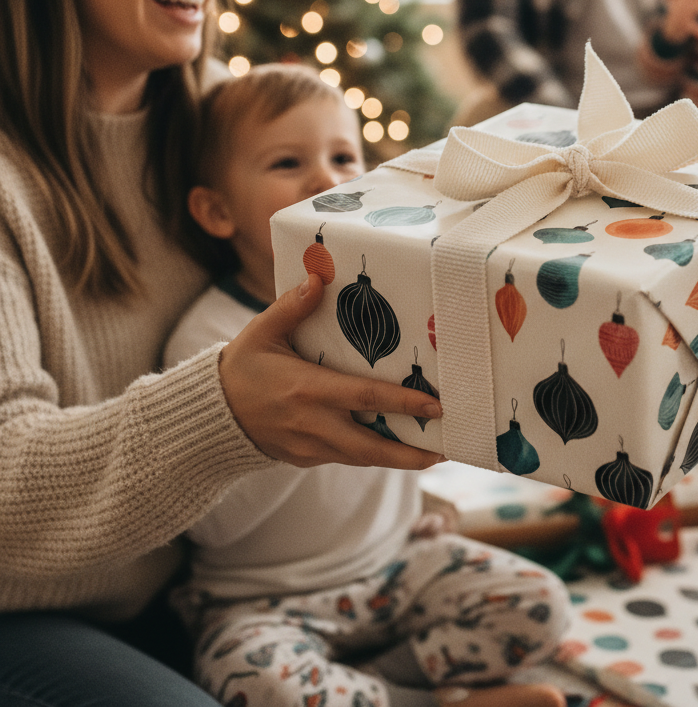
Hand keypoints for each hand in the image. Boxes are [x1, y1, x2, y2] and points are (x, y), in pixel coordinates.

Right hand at [218, 274, 444, 469]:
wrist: (210, 417)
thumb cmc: (241, 368)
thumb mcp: (261, 332)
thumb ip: (291, 307)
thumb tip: (317, 278)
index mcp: (307, 390)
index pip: (365, 399)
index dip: (402, 403)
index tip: (435, 406)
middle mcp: (313, 424)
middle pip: (371, 448)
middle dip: (411, 454)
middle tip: (448, 450)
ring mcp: (309, 447)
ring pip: (362, 459)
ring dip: (397, 458)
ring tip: (433, 452)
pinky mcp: (306, 459)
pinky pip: (345, 458)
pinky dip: (371, 454)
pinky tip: (395, 445)